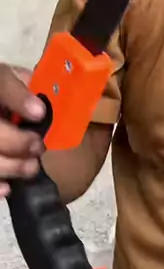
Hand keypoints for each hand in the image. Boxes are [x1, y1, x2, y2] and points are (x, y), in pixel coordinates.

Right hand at [0, 64, 45, 196]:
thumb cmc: (7, 93)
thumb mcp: (16, 81)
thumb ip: (29, 86)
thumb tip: (54, 98)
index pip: (3, 83)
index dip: (20, 99)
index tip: (39, 113)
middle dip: (18, 142)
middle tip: (38, 147)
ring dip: (11, 166)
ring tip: (31, 167)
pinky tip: (7, 187)